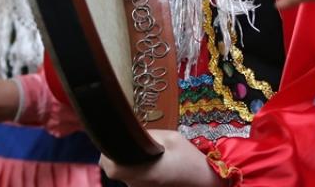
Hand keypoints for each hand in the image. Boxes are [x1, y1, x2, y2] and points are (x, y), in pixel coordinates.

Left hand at [99, 130, 221, 186]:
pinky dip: (138, 171)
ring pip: (125, 175)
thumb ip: (147, 135)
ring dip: (129, 164)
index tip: (114, 143)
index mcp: (143, 172)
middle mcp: (139, 184)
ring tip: (145, 154)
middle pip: (114, 170)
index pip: (109, 166)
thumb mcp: (170, 138)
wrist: (206, 179)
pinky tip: (150, 164)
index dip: (108, 154)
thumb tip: (129, 132)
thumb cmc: (189, 159)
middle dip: (118, 156)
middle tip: (132, 144)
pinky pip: (135, 179)